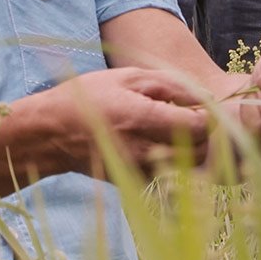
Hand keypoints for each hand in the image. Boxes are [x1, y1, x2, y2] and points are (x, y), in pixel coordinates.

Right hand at [42, 67, 210, 174]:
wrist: (52, 133)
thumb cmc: (89, 96)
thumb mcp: (127, 77)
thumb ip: (170, 85)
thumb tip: (206, 97)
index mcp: (142, 119)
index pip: (198, 127)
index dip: (208, 117)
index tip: (202, 108)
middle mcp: (142, 150)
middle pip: (198, 152)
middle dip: (202, 136)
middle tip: (190, 119)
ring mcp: (138, 170)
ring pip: (184, 166)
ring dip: (186, 149)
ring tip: (169, 130)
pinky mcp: (133, 182)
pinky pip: (166, 172)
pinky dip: (168, 159)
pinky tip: (152, 143)